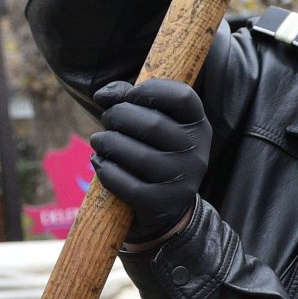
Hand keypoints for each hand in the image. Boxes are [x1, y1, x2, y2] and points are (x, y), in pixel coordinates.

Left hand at [90, 79, 211, 244]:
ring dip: (108, 143)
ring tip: (99, 141)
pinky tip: (100, 163)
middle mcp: (197, 153)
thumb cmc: (153, 151)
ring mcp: (182, 181)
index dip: (150, 90)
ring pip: (139, 156)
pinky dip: (107, 172)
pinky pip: (129, 186)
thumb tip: (102, 96)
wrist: (168, 208)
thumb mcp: (150, 122)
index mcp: (198, 127)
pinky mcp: (163, 204)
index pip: (183, 97)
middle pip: (152, 124)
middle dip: (118, 115)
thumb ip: (127, 99)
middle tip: (108, 120)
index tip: (131, 97)